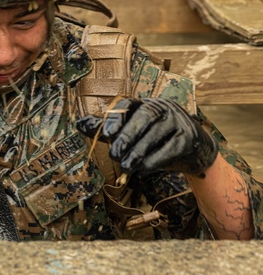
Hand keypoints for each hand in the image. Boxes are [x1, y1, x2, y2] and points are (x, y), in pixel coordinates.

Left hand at [76, 98, 217, 176]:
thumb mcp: (132, 132)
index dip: (116, 118)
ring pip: (156, 134)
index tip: (106, 135)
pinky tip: (144, 170)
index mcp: (146, 104)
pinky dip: (155, 160)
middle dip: (127, 137)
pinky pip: (170, 148)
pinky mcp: (189, 138)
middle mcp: (164, 108)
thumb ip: (108, 128)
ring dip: (139, 152)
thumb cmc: (156, 140)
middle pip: (144, 117)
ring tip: (126, 167)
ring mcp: (179, 121)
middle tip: (114, 155)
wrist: (195, 151)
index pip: (128, 104)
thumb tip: (79, 124)